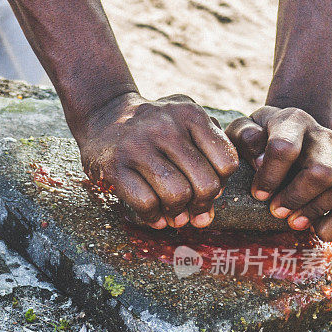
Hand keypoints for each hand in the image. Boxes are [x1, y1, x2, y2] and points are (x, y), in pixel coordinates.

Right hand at [74, 93, 238, 228]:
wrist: (105, 115)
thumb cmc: (154, 126)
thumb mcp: (186, 120)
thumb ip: (209, 148)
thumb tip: (215, 196)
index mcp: (190, 115)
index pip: (226, 163)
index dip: (221, 185)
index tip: (207, 190)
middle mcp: (165, 127)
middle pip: (204, 183)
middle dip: (201, 206)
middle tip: (192, 212)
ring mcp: (137, 146)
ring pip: (176, 195)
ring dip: (177, 214)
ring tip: (173, 216)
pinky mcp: (115, 165)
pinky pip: (145, 203)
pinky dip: (153, 217)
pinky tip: (154, 216)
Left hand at [226, 106, 331, 240]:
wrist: (288, 131)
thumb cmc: (258, 136)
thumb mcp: (243, 130)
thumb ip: (245, 137)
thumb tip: (260, 161)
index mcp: (292, 122)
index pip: (285, 148)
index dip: (270, 176)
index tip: (258, 194)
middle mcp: (321, 136)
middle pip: (321, 171)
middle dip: (296, 197)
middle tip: (275, 211)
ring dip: (316, 210)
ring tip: (293, 222)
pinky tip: (317, 231)